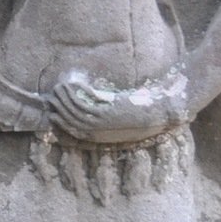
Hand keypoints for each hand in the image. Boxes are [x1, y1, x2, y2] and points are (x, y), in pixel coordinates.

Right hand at [46, 71, 188, 143]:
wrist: (168, 108)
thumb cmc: (151, 111)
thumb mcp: (129, 118)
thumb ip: (112, 116)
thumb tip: (98, 106)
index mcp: (106, 138)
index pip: (76, 131)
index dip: (63, 121)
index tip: (54, 111)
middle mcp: (103, 133)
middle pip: (73, 120)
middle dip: (60, 108)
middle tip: (52, 95)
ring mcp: (106, 123)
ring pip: (76, 110)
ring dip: (64, 98)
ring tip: (59, 86)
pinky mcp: (111, 111)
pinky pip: (86, 102)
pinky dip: (75, 93)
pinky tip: (72, 83)